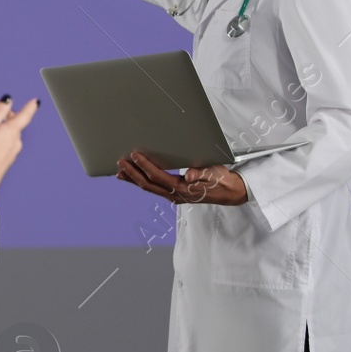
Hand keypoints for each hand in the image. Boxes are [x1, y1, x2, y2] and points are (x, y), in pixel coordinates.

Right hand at [0, 96, 38, 202]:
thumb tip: (9, 100)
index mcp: (12, 131)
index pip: (25, 115)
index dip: (30, 107)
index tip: (36, 102)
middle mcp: (15, 142)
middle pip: (16, 125)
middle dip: (9, 118)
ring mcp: (11, 153)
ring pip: (10, 136)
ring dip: (2, 130)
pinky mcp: (5, 162)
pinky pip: (5, 146)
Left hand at [115, 150, 246, 205]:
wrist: (230, 192)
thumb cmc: (221, 180)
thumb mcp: (213, 173)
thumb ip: (200, 173)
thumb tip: (188, 175)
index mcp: (182, 189)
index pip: (158, 176)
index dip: (145, 166)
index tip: (134, 156)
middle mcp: (175, 195)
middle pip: (148, 185)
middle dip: (132, 174)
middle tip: (120, 163)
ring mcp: (174, 196)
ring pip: (149, 188)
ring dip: (134, 180)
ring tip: (120, 173)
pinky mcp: (174, 193)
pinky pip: (154, 188)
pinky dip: (142, 182)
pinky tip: (134, 177)